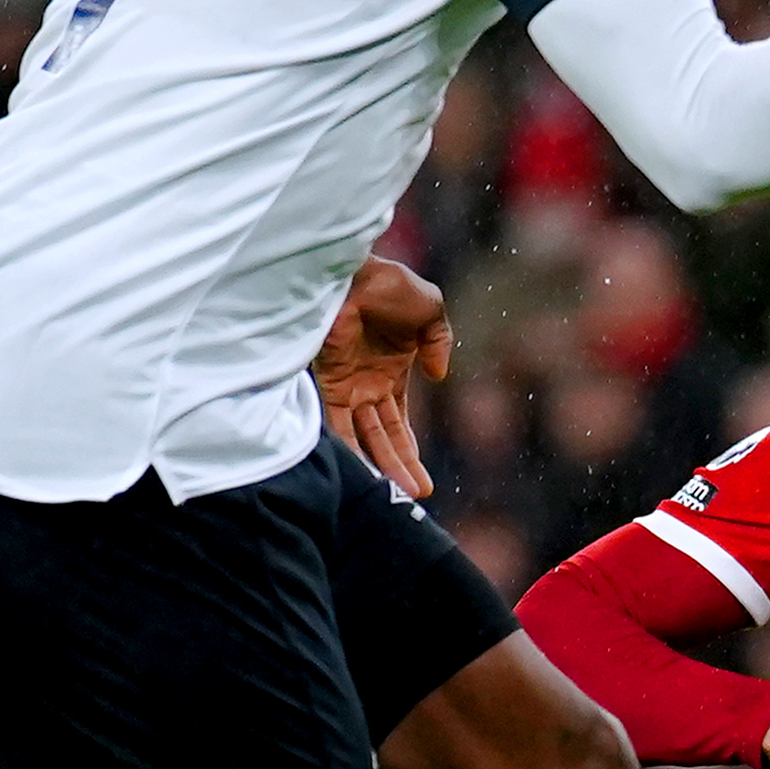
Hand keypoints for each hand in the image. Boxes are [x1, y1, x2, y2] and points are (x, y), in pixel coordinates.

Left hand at [315, 255, 454, 498]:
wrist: (353, 270)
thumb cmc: (389, 284)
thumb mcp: (430, 309)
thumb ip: (440, 340)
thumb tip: (441, 375)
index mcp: (391, 372)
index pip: (399, 422)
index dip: (410, 451)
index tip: (422, 483)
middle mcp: (367, 385)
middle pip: (384, 437)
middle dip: (399, 467)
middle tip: (416, 498)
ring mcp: (346, 385)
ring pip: (363, 436)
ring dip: (380, 465)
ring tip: (396, 495)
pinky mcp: (329, 382)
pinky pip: (337, 423)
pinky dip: (348, 448)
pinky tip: (361, 472)